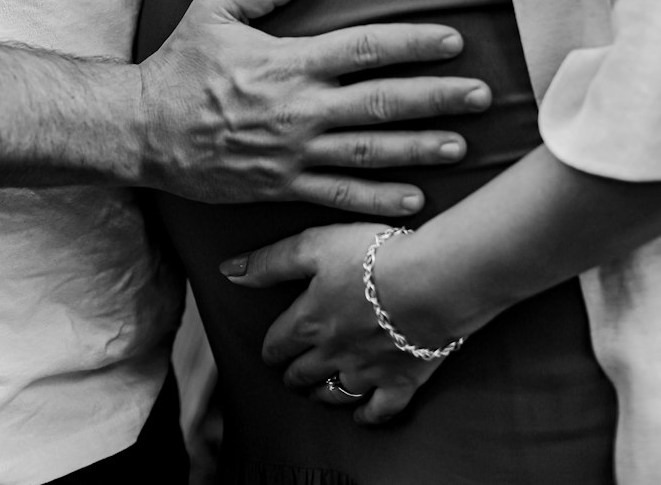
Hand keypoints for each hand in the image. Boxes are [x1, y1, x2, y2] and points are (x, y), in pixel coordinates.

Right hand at [138, 0, 490, 213]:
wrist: (143, 131)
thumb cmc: (179, 65)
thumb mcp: (214, 9)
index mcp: (289, 62)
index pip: (365, 48)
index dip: (413, 42)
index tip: (452, 40)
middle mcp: (301, 109)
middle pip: (383, 102)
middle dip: (437, 97)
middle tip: (481, 95)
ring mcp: (294, 153)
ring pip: (371, 152)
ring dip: (419, 148)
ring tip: (461, 145)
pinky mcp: (282, 186)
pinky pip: (340, 197)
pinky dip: (378, 200)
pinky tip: (414, 200)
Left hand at [220, 224, 447, 423]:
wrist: (431, 282)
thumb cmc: (372, 257)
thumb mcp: (314, 245)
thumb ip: (271, 261)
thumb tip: (229, 271)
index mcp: (310, 321)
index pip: (278, 343)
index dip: (272, 347)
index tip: (271, 350)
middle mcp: (333, 353)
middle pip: (303, 373)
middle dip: (293, 374)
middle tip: (290, 373)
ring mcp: (368, 372)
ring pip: (335, 394)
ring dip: (321, 394)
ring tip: (316, 392)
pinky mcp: (402, 381)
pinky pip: (380, 410)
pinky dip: (367, 416)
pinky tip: (361, 416)